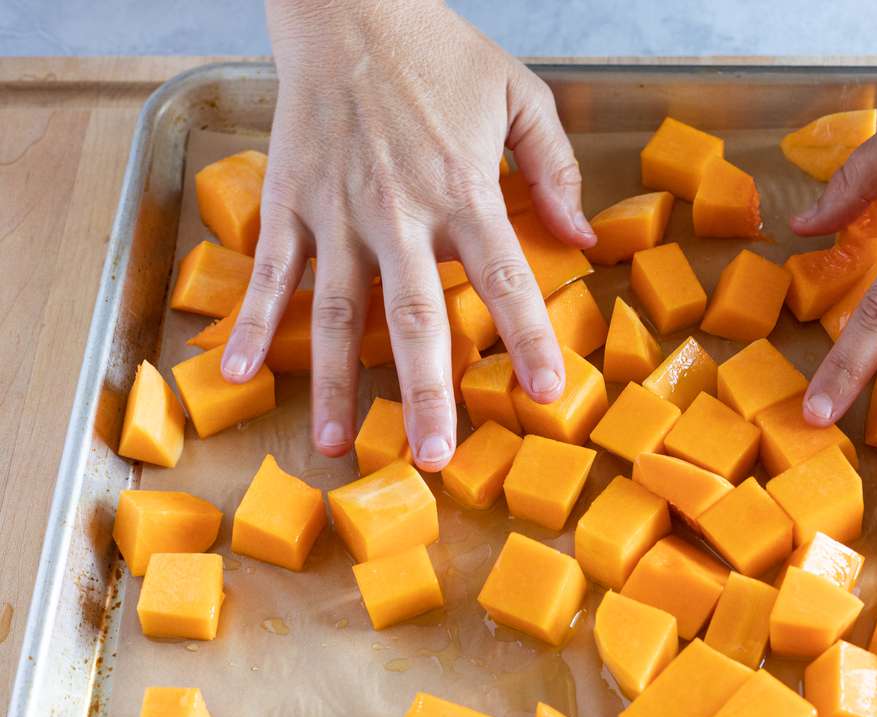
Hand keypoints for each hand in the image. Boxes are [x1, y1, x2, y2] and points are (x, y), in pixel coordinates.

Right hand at [222, 0, 593, 470]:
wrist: (348, 3)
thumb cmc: (439, 52)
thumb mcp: (521, 96)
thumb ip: (554, 171)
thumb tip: (582, 241)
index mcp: (465, 189)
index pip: (506, 279)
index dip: (529, 339)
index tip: (547, 394)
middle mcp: (401, 211)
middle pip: (417, 316)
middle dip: (427, 391)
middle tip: (433, 458)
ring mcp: (338, 211)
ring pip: (339, 311)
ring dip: (338, 383)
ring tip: (338, 446)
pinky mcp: (290, 200)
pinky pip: (271, 271)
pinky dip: (256, 323)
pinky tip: (242, 374)